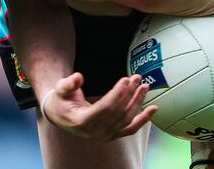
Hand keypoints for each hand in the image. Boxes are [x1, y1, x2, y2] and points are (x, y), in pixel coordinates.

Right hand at [39, 72, 156, 140]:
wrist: (60, 115)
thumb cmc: (61, 100)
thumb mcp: (60, 89)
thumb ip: (68, 83)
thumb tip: (78, 77)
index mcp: (82, 121)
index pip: (106, 108)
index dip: (117, 94)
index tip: (125, 80)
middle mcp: (95, 132)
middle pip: (118, 112)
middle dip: (130, 94)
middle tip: (137, 78)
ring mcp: (104, 136)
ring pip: (126, 119)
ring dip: (137, 102)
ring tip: (144, 86)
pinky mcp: (111, 135)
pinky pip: (130, 128)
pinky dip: (143, 119)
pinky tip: (153, 109)